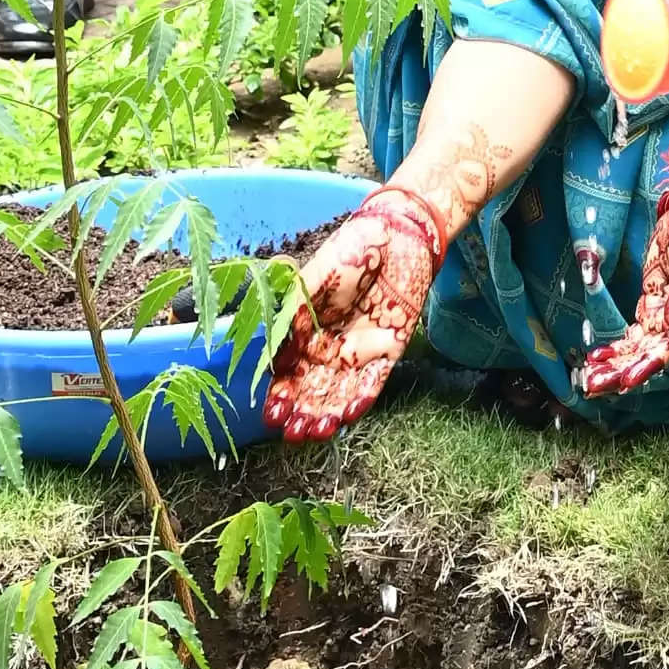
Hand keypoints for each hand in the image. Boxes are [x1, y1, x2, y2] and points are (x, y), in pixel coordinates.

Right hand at [265, 187, 443, 440]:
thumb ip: (294, 315)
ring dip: (326, 415)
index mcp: (307, 332)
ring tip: (315, 431)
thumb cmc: (350, 251)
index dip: (279, 394)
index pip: (288, 372)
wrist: (397, 236)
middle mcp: (331, 348)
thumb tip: (274, 352)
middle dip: (300, 413)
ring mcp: (360, 352)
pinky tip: (347, 416)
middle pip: (312, 390)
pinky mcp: (389, 352)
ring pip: (339, 393)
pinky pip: (373, 383)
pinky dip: (360, 400)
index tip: (271, 412)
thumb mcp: (312, 280)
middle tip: (291, 432)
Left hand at [576, 180, 668, 395]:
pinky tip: (598, 357)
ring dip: (617, 364)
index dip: (649, 364)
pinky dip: (618, 346)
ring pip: (641, 348)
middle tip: (595, 386)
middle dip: (624, 371)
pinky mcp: (655, 303)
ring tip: (590, 379)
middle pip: (652, 354)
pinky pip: (635, 333)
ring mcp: (668, 313)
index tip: (627, 379)